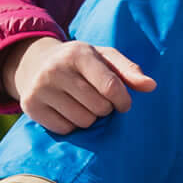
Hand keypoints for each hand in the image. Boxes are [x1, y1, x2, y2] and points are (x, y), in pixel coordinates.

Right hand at [0, 36, 155, 133]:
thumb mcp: (104, 58)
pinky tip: (66, 110)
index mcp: (78, 53)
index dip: (123, 101)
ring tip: (81, 104)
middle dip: (104, 108)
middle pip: (98, 107)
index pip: (110, 86)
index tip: (124, 104)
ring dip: (89, 118)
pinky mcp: (30, 106)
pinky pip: (65, 129)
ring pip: (82, 121)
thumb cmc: (79, 62)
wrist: (35, 63)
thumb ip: (129, 71)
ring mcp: (40, 88)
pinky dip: (71, 125)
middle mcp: (56, 68)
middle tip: (96, 99)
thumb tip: (151, 86)